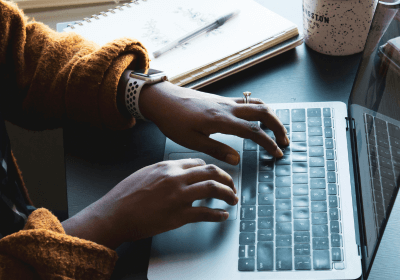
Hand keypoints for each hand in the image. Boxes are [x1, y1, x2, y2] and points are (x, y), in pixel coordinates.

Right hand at [62, 158, 237, 248]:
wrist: (114, 214)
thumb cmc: (125, 195)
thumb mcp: (145, 173)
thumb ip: (165, 170)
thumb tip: (181, 172)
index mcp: (168, 166)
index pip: (199, 163)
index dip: (211, 169)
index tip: (215, 176)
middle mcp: (176, 178)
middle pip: (211, 172)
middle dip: (227, 179)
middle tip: (231, 186)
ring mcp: (179, 196)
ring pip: (213, 188)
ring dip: (228, 194)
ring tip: (232, 199)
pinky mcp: (178, 215)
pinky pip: (205, 213)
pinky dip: (218, 215)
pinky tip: (222, 216)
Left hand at [139, 82, 288, 164]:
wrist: (163, 99)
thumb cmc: (173, 121)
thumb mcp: (192, 141)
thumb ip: (217, 150)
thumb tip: (237, 159)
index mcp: (221, 120)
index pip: (253, 131)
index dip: (268, 143)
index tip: (277, 153)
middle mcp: (227, 107)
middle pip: (263, 112)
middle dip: (278, 126)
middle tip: (284, 141)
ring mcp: (225, 101)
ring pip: (257, 104)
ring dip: (271, 116)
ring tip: (276, 130)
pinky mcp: (221, 99)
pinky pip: (247, 101)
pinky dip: (259, 109)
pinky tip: (257, 118)